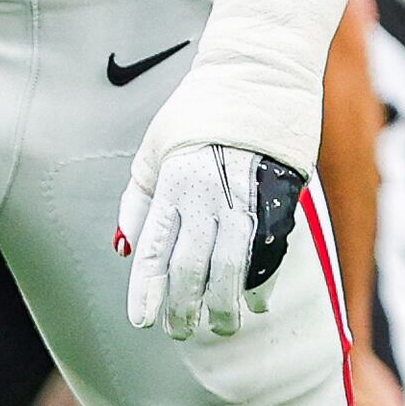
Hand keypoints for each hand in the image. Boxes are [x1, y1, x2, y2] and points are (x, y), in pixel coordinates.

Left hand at [114, 0, 353, 342]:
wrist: (257, 72)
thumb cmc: (198, 111)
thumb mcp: (154, 147)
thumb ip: (139, 200)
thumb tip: (124, 249)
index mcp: (171, 181)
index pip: (155, 248)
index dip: (148, 290)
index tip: (143, 322)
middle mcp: (206, 192)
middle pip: (193, 265)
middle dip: (185, 307)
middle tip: (182, 333)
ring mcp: (244, 193)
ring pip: (232, 264)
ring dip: (225, 303)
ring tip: (221, 327)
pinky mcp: (280, 192)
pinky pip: (270, 247)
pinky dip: (263, 278)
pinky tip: (258, 301)